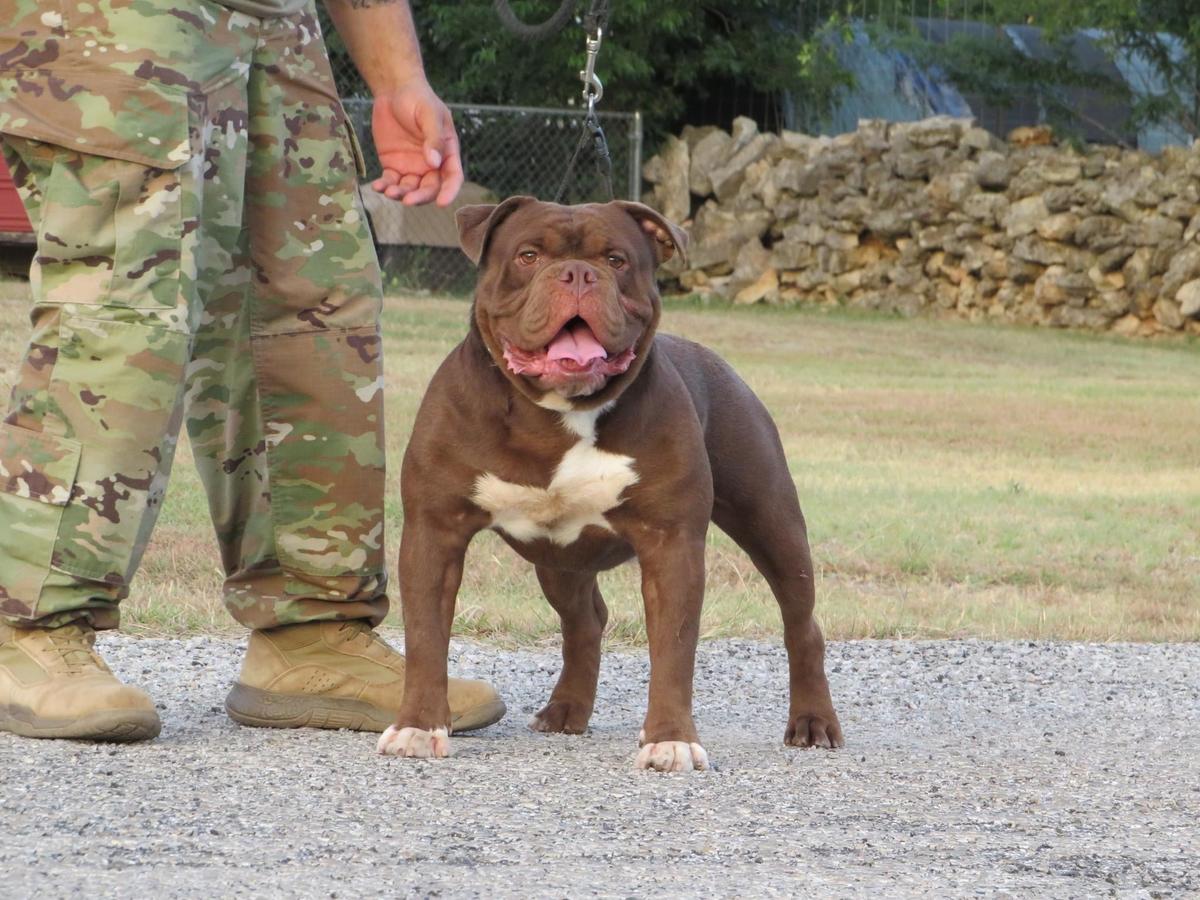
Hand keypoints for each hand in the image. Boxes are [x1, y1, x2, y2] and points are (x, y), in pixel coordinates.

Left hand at [370, 82, 463, 206]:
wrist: (393, 90)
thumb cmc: (417, 98)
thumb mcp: (429, 114)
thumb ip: (434, 138)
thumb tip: (434, 163)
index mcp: (447, 152)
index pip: (452, 177)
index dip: (449, 192)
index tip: (441, 203)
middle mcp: (432, 164)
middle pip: (430, 188)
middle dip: (420, 197)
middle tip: (408, 200)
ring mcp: (412, 167)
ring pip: (409, 189)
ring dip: (400, 194)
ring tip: (389, 192)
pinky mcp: (393, 165)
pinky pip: (391, 181)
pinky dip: (385, 187)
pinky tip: (377, 186)